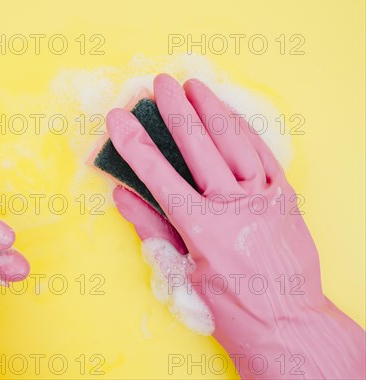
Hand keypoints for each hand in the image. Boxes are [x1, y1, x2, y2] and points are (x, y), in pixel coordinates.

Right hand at [108, 74, 364, 378]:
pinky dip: (245, 130)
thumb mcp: (184, 272)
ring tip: (195, 85)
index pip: (160, 176)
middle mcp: (235, 207)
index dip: (135, 144)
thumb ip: (153, 227)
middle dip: (175, 111)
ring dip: (213, 109)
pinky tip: (231, 113)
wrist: (290, 325)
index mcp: (203, 230)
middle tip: (159, 83)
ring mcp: (264, 199)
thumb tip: (123, 195)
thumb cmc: (232, 308)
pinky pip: (264, 155)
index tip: (118, 118)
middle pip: (200, 147)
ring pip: (235, 142)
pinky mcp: (285, 197)